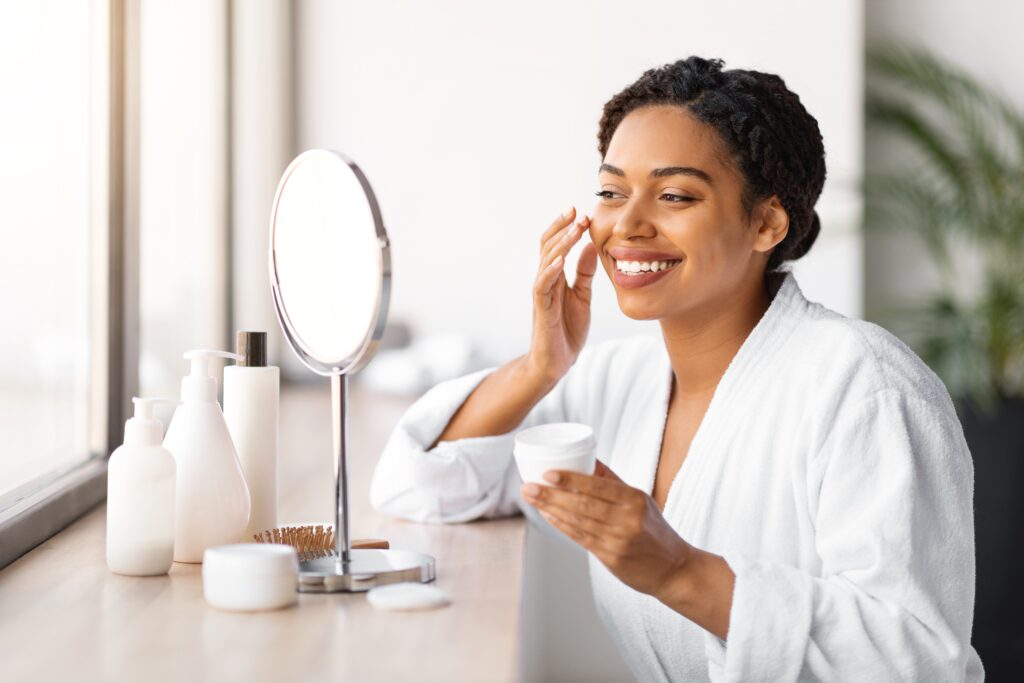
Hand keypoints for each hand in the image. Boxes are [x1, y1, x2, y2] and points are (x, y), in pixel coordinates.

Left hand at [520, 459, 693, 596]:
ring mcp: (618, 540)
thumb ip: (614, 482)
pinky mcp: (611, 558)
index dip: (571, 479)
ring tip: (531, 498)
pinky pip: (580, 538)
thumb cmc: (653, 529)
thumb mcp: (640, 500)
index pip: (598, 486)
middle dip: (551, 494)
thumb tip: (587, 459)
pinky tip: (547, 515)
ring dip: (550, 509)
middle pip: (582, 504)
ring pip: (577, 521)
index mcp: (635, 499)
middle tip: (527, 486)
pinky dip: (561, 526)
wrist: (674, 569)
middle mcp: (627, 519)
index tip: (548, 473)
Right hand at [527, 206, 597, 385]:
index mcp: (555, 277)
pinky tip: (562, 260)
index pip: (555, 245)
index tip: (581, 212)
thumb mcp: (582, 296)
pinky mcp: (541, 310)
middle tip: (577, 212)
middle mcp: (545, 281)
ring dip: (561, 244)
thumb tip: (592, 246)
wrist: (556, 363)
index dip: (566, 228)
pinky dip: (551, 271)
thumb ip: (584, 272)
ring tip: (575, 229)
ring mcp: (541, 294)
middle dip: (562, 228)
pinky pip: (542, 286)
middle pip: (547, 246)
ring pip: (546, 261)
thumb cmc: (567, 330)